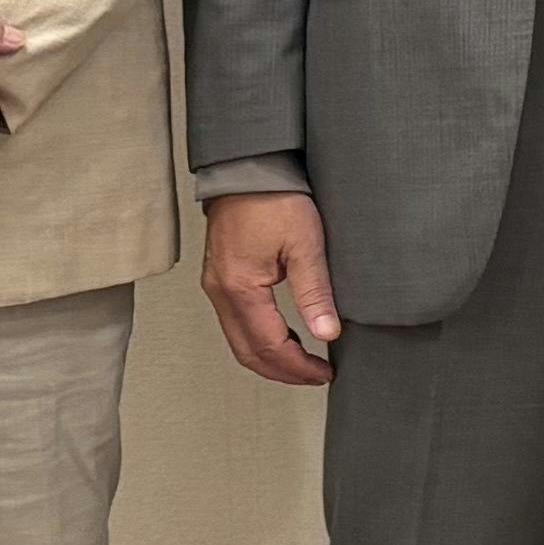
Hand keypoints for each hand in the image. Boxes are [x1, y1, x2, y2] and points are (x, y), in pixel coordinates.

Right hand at [199, 190, 343, 386]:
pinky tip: (285, 336)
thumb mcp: (306, 244)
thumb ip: (315, 293)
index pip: (268, 346)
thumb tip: (327, 334)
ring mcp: (216, 286)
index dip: (297, 366)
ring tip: (305, 362)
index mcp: (240, 288)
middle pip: (248, 351)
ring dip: (270, 357)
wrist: (248, 168)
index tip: (324, 373)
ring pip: (239, 340)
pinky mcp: (220, 277)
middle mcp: (220, 292)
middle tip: (315, 376)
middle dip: (282, 371)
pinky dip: (259, 337)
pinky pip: (236, 322)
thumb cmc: (275, 198)